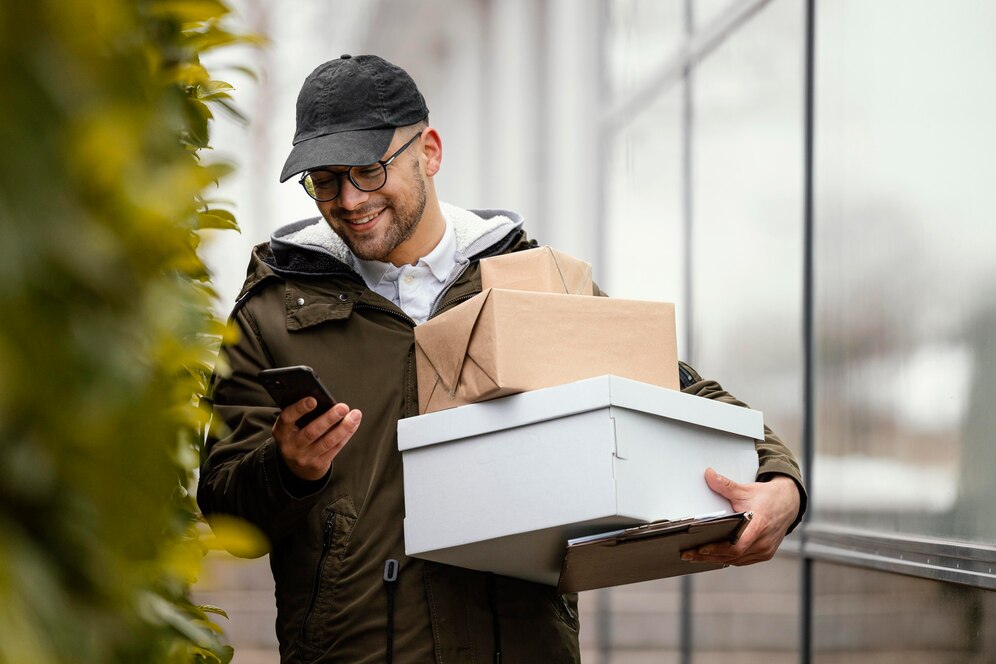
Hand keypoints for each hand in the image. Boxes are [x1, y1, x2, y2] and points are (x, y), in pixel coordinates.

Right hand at [272, 397, 361, 480]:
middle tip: (343, 407)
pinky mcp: (318, 465)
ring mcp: (304, 457)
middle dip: (329, 418)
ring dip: (344, 427)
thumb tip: (325, 401)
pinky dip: (346, 434)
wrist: (295, 466)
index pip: (287, 418)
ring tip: (355, 415)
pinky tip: (353, 424)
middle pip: (312, 432)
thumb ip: (301, 414)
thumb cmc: (296, 436)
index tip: (313, 400)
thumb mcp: (291, 426)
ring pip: (328, 441)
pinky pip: (335, 448)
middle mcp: (291, 446)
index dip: (299, 408)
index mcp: (281, 431)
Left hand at [681, 467, 799, 565]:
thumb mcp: (745, 490)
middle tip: (687, 554)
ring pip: (736, 560)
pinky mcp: (765, 553)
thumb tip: (709, 474)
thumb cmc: (767, 497)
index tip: (700, 548)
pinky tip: (712, 556)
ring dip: (716, 559)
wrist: (789, 503)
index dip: (717, 549)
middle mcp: (763, 542)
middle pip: (732, 556)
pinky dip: (728, 559)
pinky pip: (743, 560)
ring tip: (694, 556)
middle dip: (708, 557)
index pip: (736, 546)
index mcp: (759, 527)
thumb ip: (726, 485)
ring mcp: (765, 550)